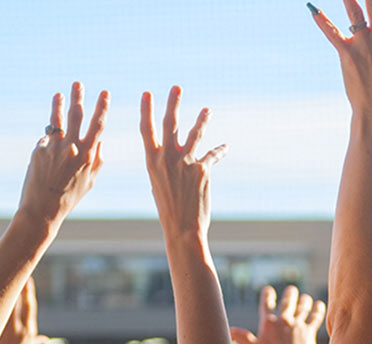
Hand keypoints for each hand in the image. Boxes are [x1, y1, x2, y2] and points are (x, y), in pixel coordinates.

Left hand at [0, 279, 48, 343]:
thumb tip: (43, 340)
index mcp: (29, 333)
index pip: (29, 307)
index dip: (28, 292)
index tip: (27, 280)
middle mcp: (16, 328)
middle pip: (14, 301)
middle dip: (14, 287)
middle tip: (13, 273)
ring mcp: (3, 329)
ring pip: (3, 307)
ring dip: (4, 297)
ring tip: (2, 283)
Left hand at [17, 83, 107, 226]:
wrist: (43, 207)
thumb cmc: (70, 196)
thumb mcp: (91, 180)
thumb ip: (98, 159)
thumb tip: (101, 140)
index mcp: (89, 155)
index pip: (98, 125)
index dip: (102, 107)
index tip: (104, 93)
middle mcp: (72, 148)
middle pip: (76, 115)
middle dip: (78, 97)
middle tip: (78, 83)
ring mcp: (54, 147)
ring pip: (57, 120)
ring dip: (59, 104)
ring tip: (59, 94)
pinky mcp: (39, 149)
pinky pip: (47, 140)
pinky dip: (50, 142)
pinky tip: (49, 153)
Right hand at [140, 87, 226, 240]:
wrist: (182, 228)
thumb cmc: (169, 209)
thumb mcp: (158, 185)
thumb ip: (163, 167)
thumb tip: (166, 159)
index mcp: (151, 161)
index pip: (147, 130)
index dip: (146, 110)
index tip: (147, 93)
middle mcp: (167, 159)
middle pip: (170, 124)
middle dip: (173, 104)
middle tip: (176, 87)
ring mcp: (185, 163)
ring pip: (195, 135)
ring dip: (202, 120)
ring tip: (207, 110)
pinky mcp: (202, 170)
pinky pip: (212, 155)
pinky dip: (219, 151)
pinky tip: (225, 146)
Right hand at [231, 286, 326, 343]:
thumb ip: (243, 338)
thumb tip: (230, 330)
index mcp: (269, 323)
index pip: (267, 305)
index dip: (267, 296)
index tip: (268, 289)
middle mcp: (284, 320)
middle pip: (287, 303)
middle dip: (289, 295)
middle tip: (292, 289)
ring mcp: (297, 325)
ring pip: (302, 308)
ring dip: (304, 301)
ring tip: (306, 297)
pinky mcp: (309, 331)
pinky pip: (315, 318)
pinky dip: (318, 311)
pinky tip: (320, 305)